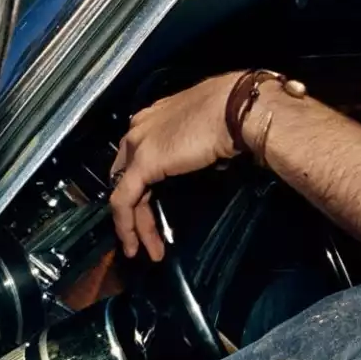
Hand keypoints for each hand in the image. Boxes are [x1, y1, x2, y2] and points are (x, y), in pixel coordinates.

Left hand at [108, 72, 243, 259]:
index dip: (141, 186)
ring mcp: (138, 145)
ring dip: (135, 226)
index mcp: (155, 118)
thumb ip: (196, 145)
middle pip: (128, 177)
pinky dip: (127, 225)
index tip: (152, 208)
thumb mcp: (208, 131)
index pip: (137, 157)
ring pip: (125, 193)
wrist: (236, 108)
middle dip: (136, 211)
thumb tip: (206, 160)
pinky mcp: (142, 163)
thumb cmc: (233, 114)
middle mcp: (139, 128)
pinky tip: (135, 244)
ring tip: (147, 251)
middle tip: (149, 238)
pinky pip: (124, 201)